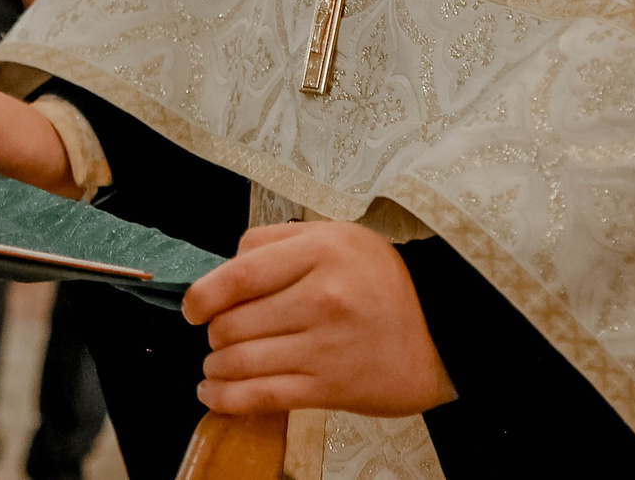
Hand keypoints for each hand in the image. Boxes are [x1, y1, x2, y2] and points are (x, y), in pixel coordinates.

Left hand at [181, 221, 453, 418]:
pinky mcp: (329, 387)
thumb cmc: (382, 281)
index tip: (191, 307)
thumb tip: (225, 266)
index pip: (239, 276)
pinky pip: (262, 395)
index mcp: (320, 252)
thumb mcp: (336, 235)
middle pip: (233, 322)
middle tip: (216, 334)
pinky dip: (226, 398)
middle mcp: (321, 297)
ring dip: (216, 366)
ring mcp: (325, 345)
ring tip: (214, 364)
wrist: (443, 331)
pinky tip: (212, 393)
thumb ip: (276, 240)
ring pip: (241, 360)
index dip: (202, 295)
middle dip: (213, 333)